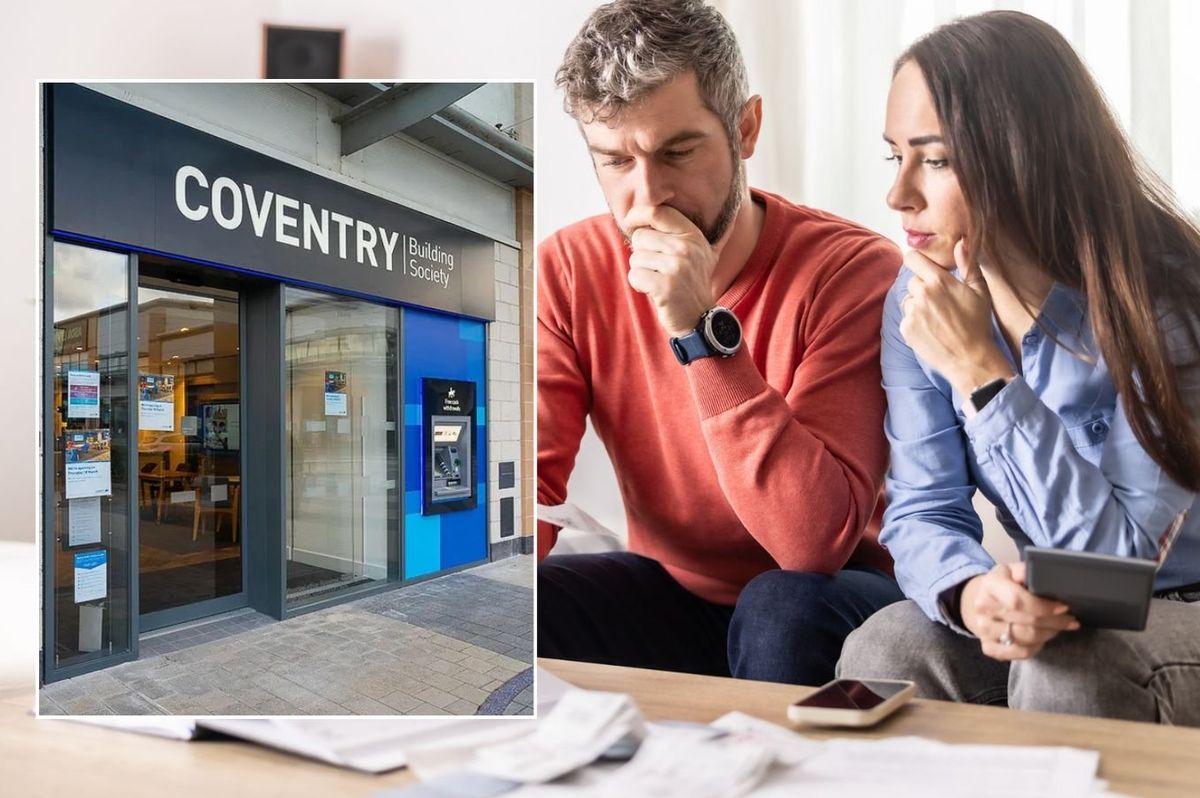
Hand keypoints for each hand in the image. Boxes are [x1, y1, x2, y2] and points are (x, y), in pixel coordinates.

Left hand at [625, 205, 718, 336]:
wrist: (700, 318)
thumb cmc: (692, 283)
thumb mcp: (705, 253)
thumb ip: (700, 231)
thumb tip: (713, 210)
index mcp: (693, 235)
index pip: (657, 212)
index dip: (637, 215)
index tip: (631, 224)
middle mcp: (687, 248)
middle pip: (641, 236)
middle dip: (641, 253)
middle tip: (656, 267)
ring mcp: (677, 267)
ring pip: (636, 257)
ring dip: (641, 271)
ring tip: (658, 280)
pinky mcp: (666, 286)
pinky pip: (635, 275)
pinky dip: (639, 285)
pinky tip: (653, 291)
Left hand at [899, 240, 1010, 394]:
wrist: (970, 358)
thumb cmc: (978, 324)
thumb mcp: (980, 291)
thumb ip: (967, 264)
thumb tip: (960, 241)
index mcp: (938, 280)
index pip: (912, 258)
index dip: (916, 261)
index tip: (922, 266)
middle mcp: (922, 293)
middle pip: (912, 281)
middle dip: (923, 288)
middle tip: (940, 303)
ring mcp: (912, 312)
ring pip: (908, 300)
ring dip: (918, 306)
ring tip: (937, 319)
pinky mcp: (906, 328)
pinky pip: (906, 318)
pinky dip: (915, 323)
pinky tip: (931, 330)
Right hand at [960, 563, 1078, 660]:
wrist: (980, 600)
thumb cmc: (1003, 584)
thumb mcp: (1012, 570)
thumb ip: (1028, 571)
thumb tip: (1049, 575)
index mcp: (990, 585)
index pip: (1017, 601)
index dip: (1044, 607)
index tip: (1063, 607)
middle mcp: (983, 609)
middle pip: (1027, 622)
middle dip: (1055, 622)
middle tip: (1070, 619)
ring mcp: (984, 630)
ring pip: (1027, 639)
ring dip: (1049, 634)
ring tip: (1058, 627)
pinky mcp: (988, 647)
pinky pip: (1020, 653)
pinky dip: (1036, 647)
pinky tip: (1042, 639)